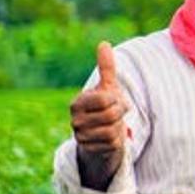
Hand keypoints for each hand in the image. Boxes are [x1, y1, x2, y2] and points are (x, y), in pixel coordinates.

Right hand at [70, 41, 130, 190]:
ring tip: (112, 125)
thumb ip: (106, 67)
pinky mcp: (88, 150)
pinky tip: (110, 137)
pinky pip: (112, 144)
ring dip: (118, 127)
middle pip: (112, 115)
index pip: (105, 99)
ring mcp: (80, 136)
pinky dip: (116, 140)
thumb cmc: (106, 105)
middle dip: (120, 114)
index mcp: (77, 103)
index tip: (113, 100)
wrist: (102, 132)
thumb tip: (104, 43)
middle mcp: (75, 120)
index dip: (116, 99)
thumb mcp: (108, 86)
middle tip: (115, 114)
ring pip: (112, 130)